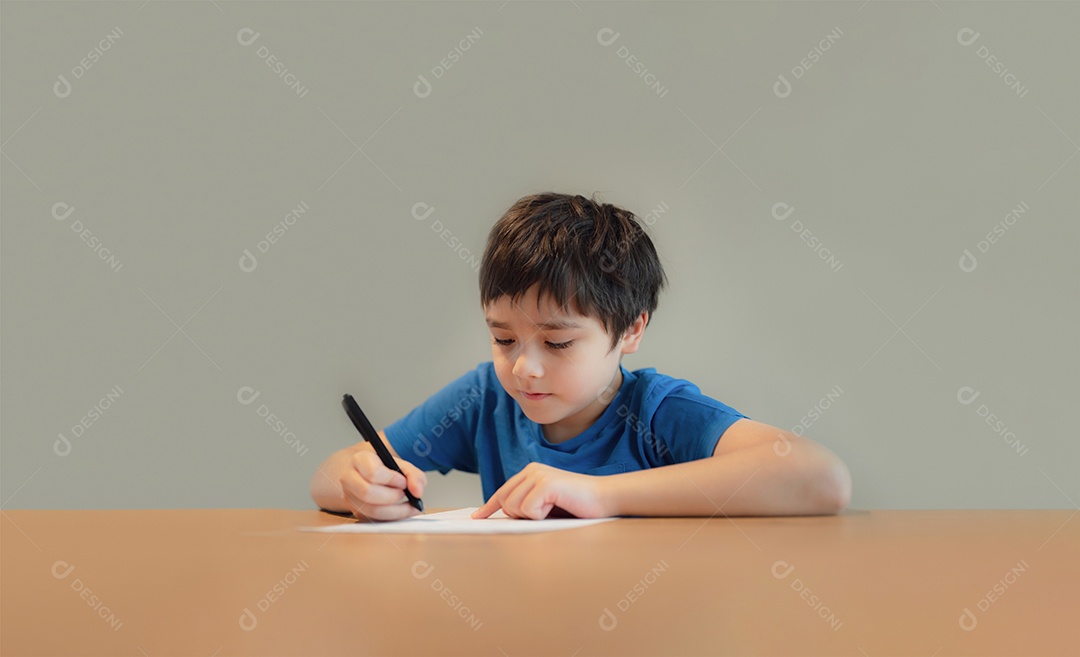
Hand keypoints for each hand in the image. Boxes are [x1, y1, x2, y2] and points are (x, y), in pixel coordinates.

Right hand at [339, 444, 426, 520]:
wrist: (363, 471)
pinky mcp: (355, 511)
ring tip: (408, 505)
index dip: (391, 479)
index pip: (372, 472)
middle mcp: (349, 478)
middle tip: (404, 493)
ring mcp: (349, 496)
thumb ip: (413, 475)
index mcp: (359, 460)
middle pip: (368, 493)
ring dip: (395, 511)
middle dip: (392, 496)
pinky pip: (374, 519)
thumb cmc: (382, 467)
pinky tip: (403, 511)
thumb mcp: (399, 463)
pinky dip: (392, 517)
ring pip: (370, 510)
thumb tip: (418, 492)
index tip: (403, 482)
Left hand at [471, 462, 610, 519]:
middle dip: (520, 517)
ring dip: (532, 517)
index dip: (489, 506)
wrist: (605, 499)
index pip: (502, 492)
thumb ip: (527, 506)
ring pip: (514, 508)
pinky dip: (542, 516)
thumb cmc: (577, 506)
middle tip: (545, 514)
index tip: (478, 517)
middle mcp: (531, 470)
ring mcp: (538, 475)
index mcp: (530, 472)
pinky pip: (528, 510)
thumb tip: (503, 516)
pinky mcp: (545, 483)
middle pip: (505, 502)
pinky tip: (558, 507)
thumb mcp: (546, 505)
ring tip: (553, 509)